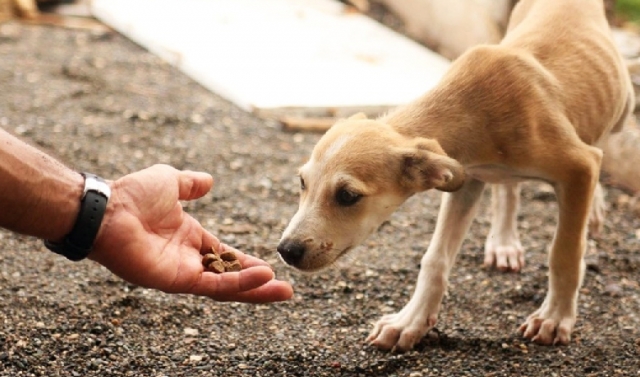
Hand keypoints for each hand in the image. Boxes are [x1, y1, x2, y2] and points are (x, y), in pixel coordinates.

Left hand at [89, 164, 292, 302]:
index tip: (270, 267)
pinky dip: (239, 283)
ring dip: (255, 289)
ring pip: (227, 287)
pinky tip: (263, 277)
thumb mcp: (171, 181)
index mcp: (189, 239)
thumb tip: (210, 181)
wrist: (108, 208)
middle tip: (286, 289)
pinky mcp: (177, 280)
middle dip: (258, 284)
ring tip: (284, 291)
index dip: (247, 263)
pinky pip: (214, 285)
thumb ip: (191, 184)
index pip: (225, 257)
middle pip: (231, 277)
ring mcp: (183, 272)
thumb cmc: (133, 194)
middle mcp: (188, 260)